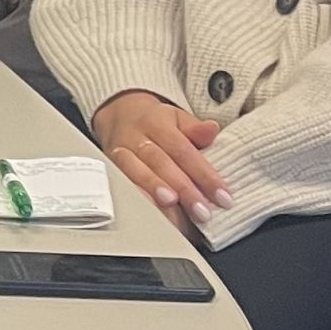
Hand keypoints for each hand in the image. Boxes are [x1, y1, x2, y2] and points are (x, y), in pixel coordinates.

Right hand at [92, 91, 229, 221]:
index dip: (203, 174)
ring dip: (155, 192)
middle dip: (183, 189)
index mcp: (157, 123)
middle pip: (160, 162)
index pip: (183, 150)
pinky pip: (120, 183)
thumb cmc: (156, 123)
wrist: (120, 116)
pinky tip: (149, 213)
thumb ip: (195, 129)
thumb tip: (212, 129)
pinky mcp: (109, 167)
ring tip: (174, 211)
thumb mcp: (178, 119)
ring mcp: (120, 152)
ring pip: (135, 172)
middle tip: (202, 211)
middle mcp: (136, 137)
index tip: (221, 196)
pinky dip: (135, 199)